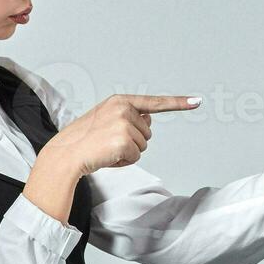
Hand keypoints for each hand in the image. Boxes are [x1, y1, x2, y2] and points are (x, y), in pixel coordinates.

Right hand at [47, 93, 200, 176]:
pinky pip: (136, 156)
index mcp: (120, 101)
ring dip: (128, 152)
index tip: (197, 101)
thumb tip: (148, 121)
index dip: (179, 103)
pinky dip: (124, 161)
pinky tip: (108, 157)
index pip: (155, 103)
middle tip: (108, 143)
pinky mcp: (124, 140)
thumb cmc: (85, 141)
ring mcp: (124, 124)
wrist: (65, 154)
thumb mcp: (107, 121)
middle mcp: (124, 109)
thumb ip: (129, 119)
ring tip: (106, 149)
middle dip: (132, 141)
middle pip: (148, 132)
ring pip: (143, 145)